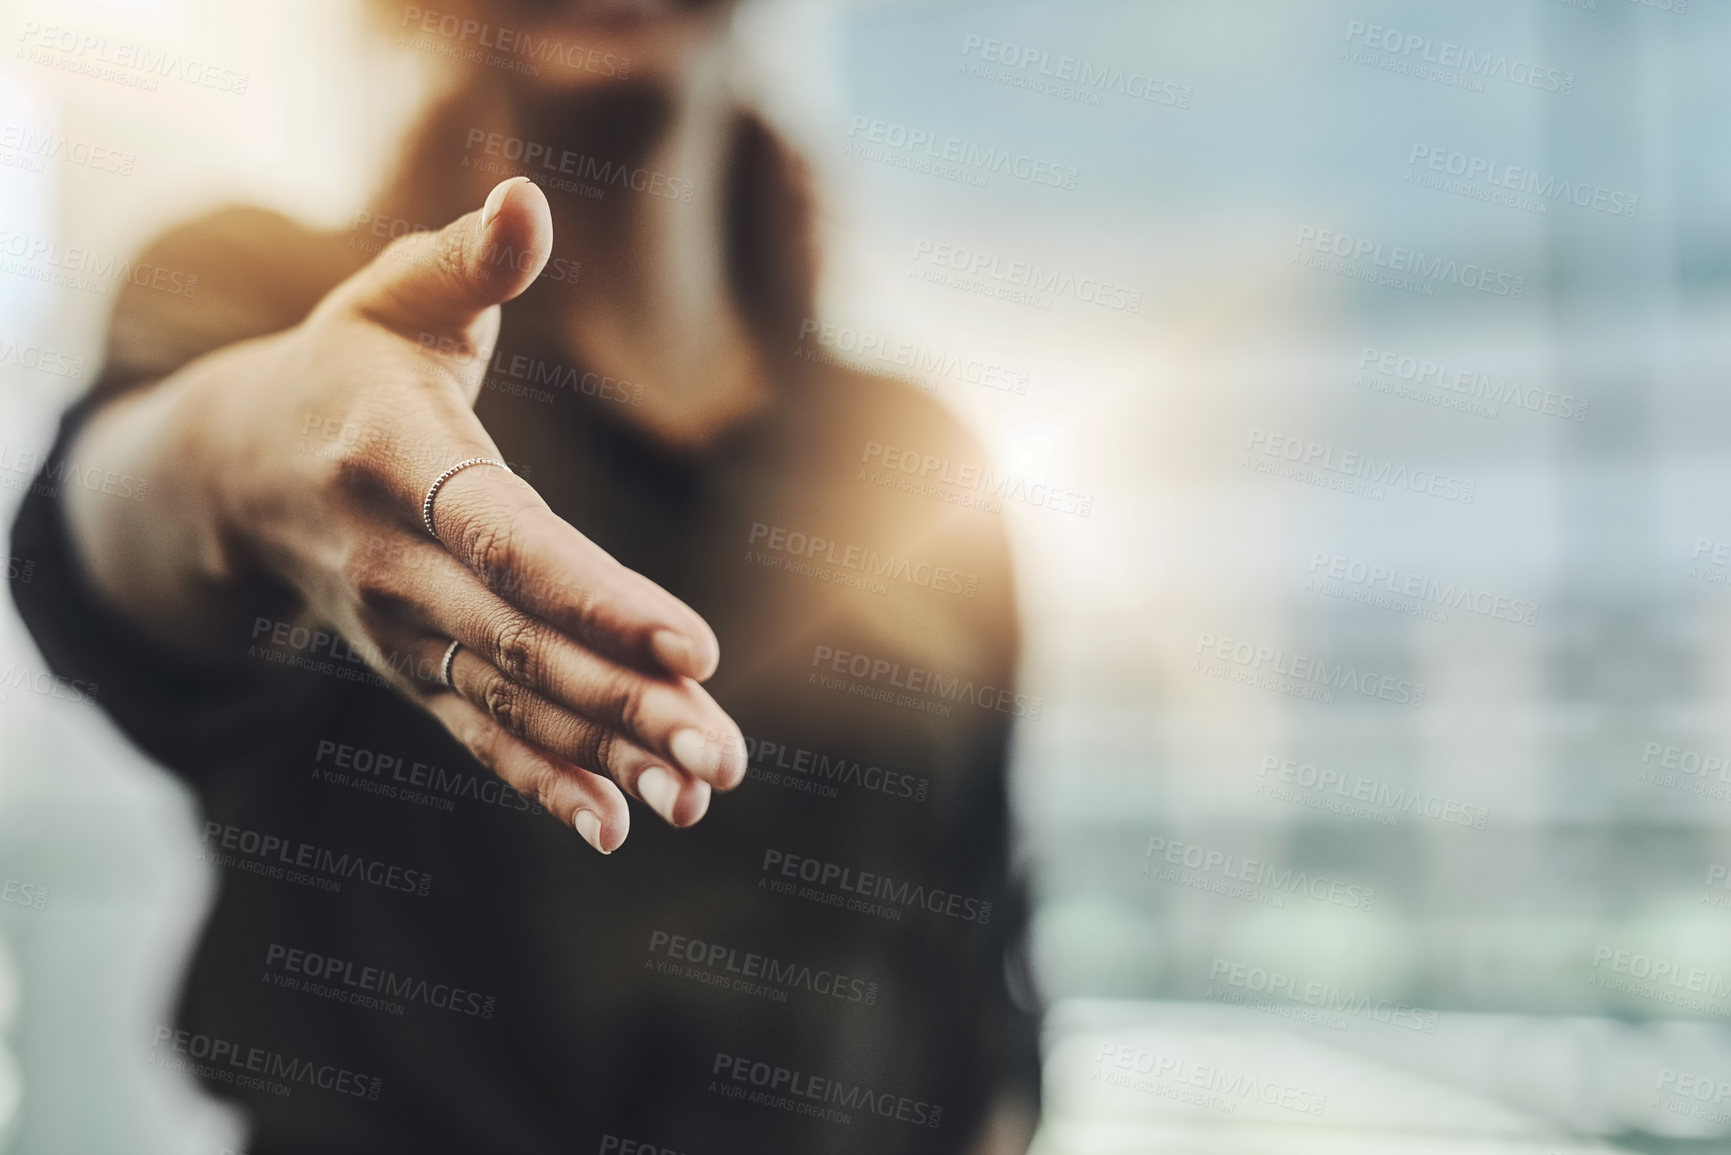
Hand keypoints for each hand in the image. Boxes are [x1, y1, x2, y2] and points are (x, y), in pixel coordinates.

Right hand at [80, 177, 743, 853]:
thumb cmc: (346, 367)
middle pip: (525, 646)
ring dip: (609, 752)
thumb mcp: (395, 298)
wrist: (238, 471)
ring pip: (515, 703)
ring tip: (700, 791)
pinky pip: (481, 737)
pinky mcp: (413, 671)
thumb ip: (468, 258)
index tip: (694, 648)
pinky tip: (615, 825)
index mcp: (399, 462)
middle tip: (723, 755)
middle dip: (629, 703)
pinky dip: (546, 781)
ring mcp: (402, 632)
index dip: (600, 599)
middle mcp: (395, 564)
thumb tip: (526, 196)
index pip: (512, 542)